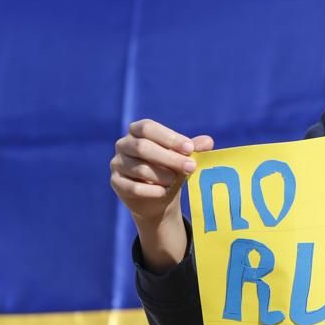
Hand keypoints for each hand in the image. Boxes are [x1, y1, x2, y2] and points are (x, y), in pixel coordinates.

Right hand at [110, 119, 213, 271]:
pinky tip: (164, 192)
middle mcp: (124, 144)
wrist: (158, 196)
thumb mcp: (183, 157)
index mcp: (138, 131)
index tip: (190, 149)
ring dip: (162, 176)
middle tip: (190, 167)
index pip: (148, 128)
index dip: (168, 137)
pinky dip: (151, 191)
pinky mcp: (116, 182)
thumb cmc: (171, 169)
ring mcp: (117, 163)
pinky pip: (132, 187)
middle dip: (170, 158)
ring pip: (139, 168)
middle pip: (143, 147)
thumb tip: (208, 142)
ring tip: (175, 181)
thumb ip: (193, 148)